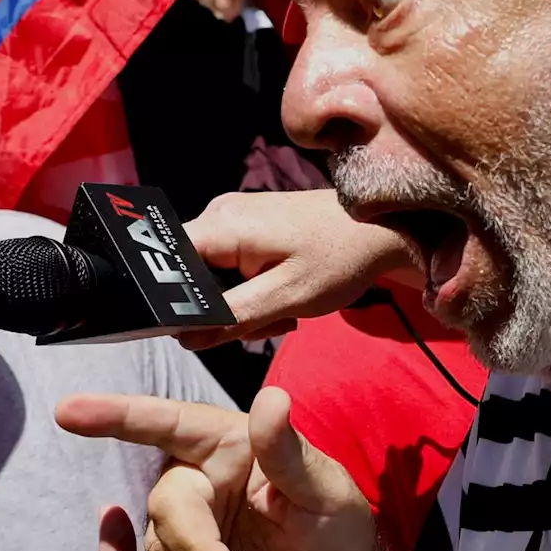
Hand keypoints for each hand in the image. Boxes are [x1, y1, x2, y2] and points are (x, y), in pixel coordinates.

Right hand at [57, 388, 416, 550]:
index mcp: (224, 441)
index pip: (163, 421)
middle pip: (165, 505)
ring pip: (162, 550)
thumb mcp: (324, 487)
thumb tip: (272, 400)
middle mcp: (197, 474)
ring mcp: (187, 520)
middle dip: (198, 550)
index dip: (113, 414)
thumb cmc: (333, 521)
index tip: (67, 411)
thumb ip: (289, 450)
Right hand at [181, 190, 416, 349]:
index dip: (171, 298)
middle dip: (220, 308)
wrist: (384, 226)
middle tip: (264, 322)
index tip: (198, 327)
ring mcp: (234, 217)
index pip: (166, 262)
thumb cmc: (340, 257)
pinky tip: (282, 297)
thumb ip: (233, 317)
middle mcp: (219, 214)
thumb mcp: (288, 297)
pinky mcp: (249, 225)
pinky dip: (251, 289)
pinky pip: (231, 266)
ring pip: (212, 275)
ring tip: (283, 311)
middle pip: (190, 273)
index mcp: (222, 226)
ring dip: (241, 302)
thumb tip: (184, 336)